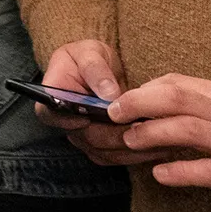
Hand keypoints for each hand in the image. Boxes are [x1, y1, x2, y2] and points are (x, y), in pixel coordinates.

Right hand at [33, 39, 178, 168]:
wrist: (99, 68)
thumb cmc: (88, 57)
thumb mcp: (89, 53)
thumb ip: (96, 70)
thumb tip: (109, 94)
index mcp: (53, 96)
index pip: (50, 114)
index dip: (69, 119)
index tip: (91, 116)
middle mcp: (65, 123)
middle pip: (86, 138)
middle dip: (116, 134)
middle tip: (143, 126)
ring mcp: (83, 138)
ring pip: (105, 153)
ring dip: (132, 148)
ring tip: (160, 138)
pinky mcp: (102, 148)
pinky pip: (118, 157)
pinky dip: (138, 154)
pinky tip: (160, 146)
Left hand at [111, 76, 210, 211]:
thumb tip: (197, 114)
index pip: (185, 82)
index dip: (148, 88)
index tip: (125, 97)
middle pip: (178, 96)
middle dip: (138, 101)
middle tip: (110, 112)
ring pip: (188, 129)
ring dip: (151, 133)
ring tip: (127, 141)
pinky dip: (182, 171)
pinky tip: (162, 176)